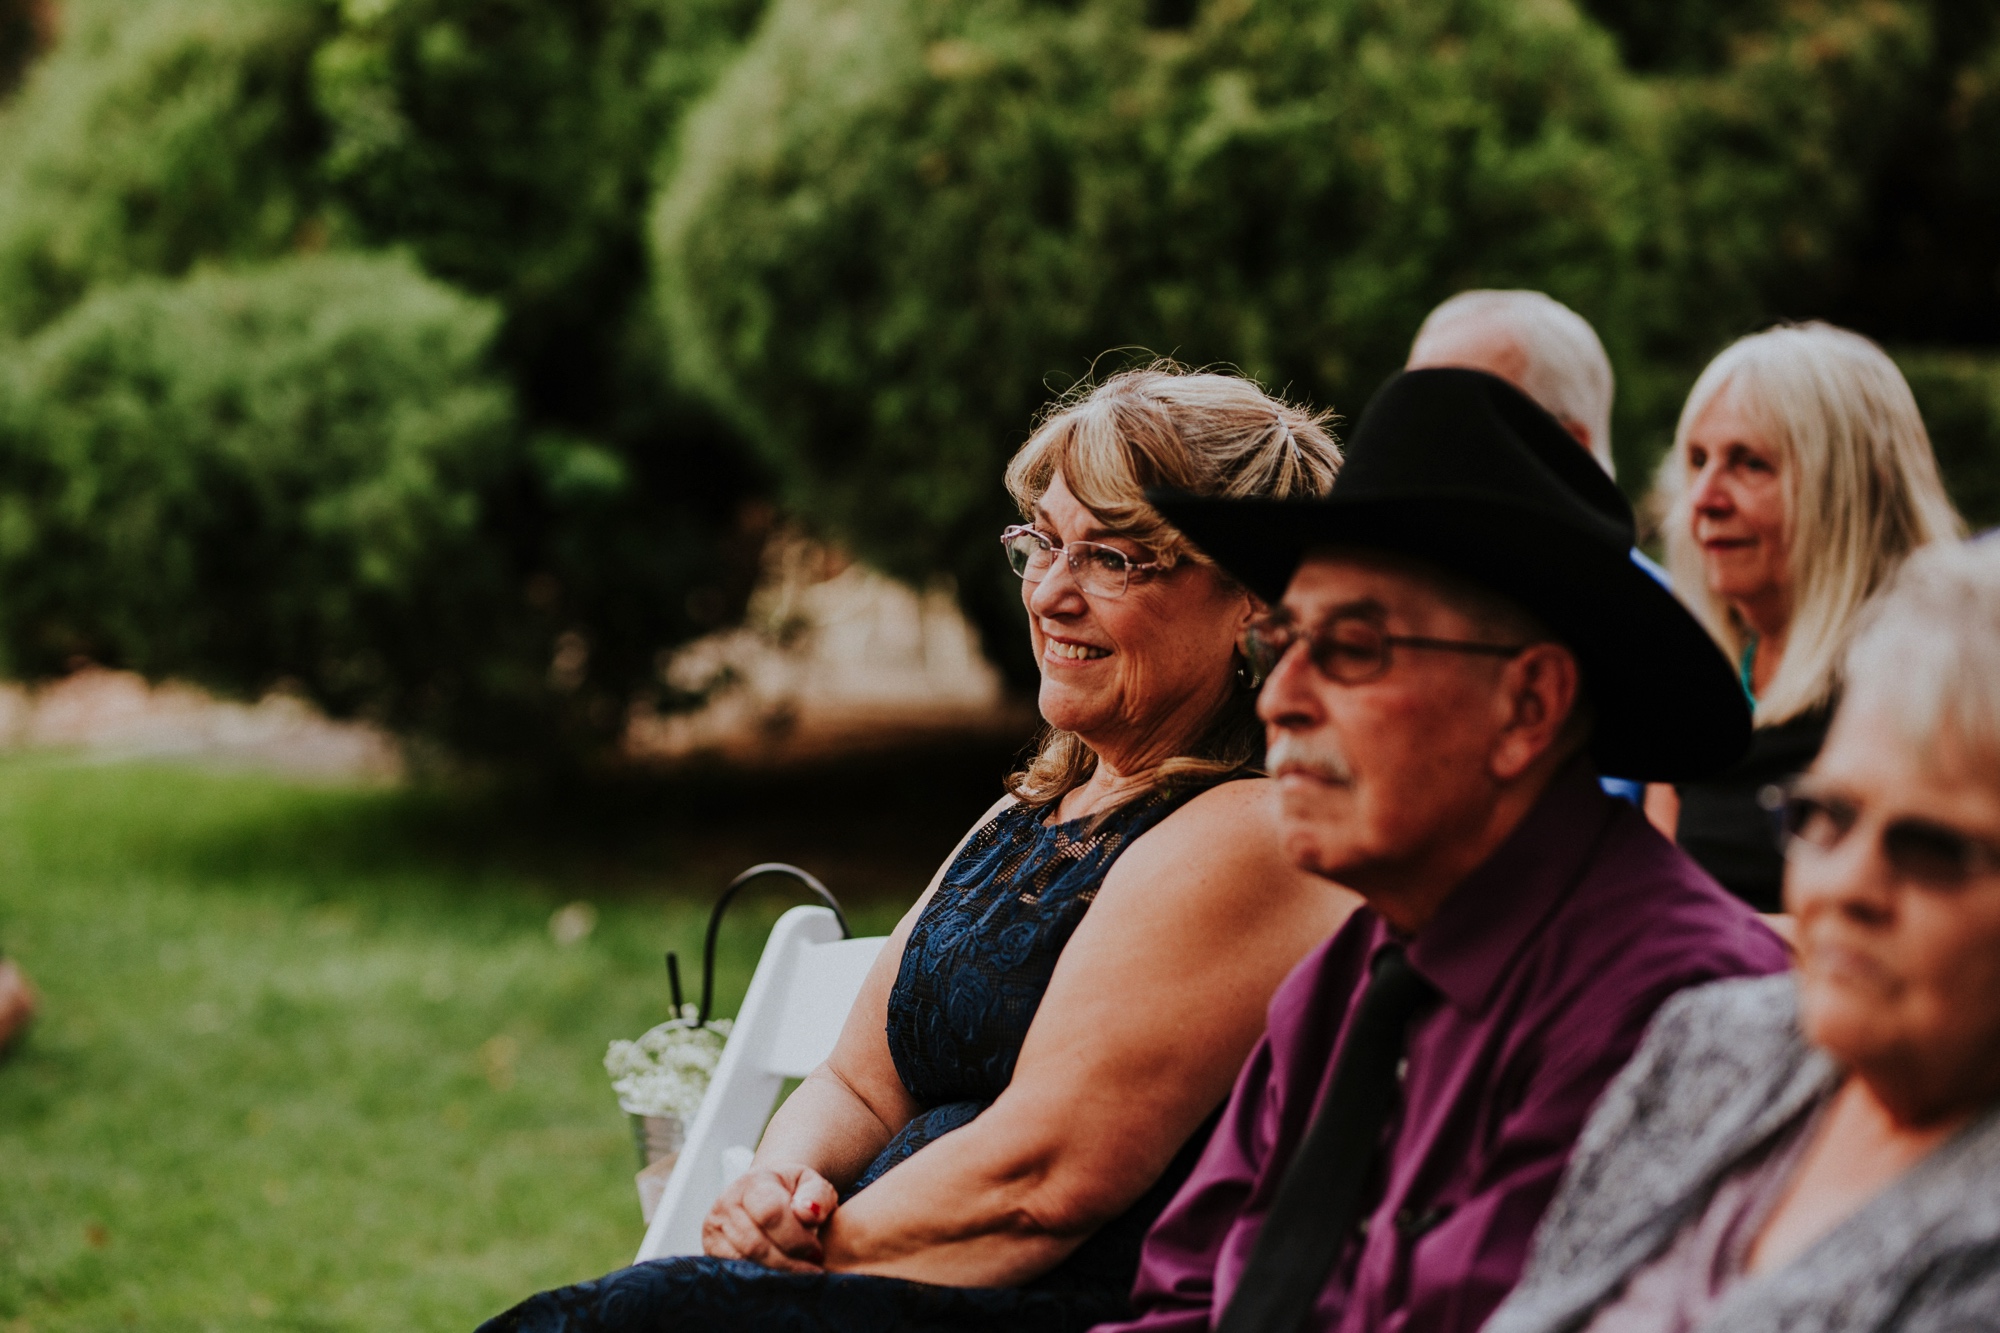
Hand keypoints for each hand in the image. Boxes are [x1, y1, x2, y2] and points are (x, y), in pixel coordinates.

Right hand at [701, 1163, 840, 1271]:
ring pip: (743, 1261)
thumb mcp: (812, 1184)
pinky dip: (758, 1278)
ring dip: (775, 1273)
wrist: (768, 1194)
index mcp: (753, 1182)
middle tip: (811, 1271)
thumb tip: (807, 1214)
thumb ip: (817, 1196)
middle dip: (787, 1262)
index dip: (796, 1238)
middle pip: (755, 1243)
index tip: (817, 1251)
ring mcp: (714, 1227)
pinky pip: (733, 1271)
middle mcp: (727, 1202)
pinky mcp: (711, 1249)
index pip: (770, 1213)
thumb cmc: (794, 1191)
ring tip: (798, 1275)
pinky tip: (779, 1278)